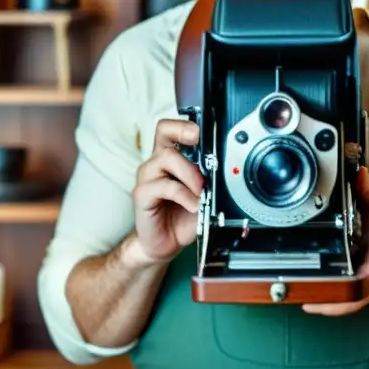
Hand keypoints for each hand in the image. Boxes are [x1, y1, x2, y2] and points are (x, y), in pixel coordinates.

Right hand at [130, 118, 203, 264]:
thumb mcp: (203, 196)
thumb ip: (210, 181)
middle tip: (204, 150)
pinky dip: (184, 195)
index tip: (204, 131)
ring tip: (202, 191)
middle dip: (188, 135)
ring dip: (191, 173)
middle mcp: (156, 162)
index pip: (171, 128)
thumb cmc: (182, 217)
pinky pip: (164, 185)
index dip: (186, 125)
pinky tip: (193, 205)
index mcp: (170, 158)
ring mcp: (147, 176)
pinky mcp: (142, 194)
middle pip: (164, 131)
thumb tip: (226, 171)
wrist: (164, 243)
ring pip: (167, 157)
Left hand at [302, 167, 368, 315]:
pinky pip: (347, 303)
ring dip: (327, 306)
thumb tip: (357, 172)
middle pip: (355, 296)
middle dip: (332, 300)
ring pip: (350, 304)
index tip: (359, 278)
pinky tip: (310, 302)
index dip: (367, 273)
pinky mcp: (364, 290)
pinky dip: (331, 306)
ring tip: (301, 299)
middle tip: (304, 297)